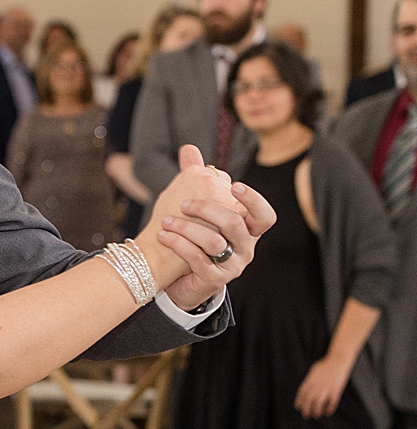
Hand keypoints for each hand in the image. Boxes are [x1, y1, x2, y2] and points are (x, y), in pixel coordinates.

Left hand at [153, 147, 277, 309]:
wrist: (183, 277)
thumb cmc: (194, 238)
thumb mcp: (198, 209)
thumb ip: (195, 178)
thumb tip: (188, 148)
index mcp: (247, 229)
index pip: (265, 215)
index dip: (253, 200)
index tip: (232, 185)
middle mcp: (245, 248)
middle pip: (235, 223)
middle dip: (206, 209)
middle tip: (183, 204)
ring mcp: (232, 266)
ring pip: (214, 242)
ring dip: (186, 228)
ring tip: (165, 221)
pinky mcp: (214, 280)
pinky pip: (198, 259)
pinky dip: (179, 245)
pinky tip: (164, 236)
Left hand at [295, 357, 351, 418]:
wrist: (338, 361)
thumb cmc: (325, 365)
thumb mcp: (313, 371)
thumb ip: (309, 380)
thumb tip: (305, 389)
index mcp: (310, 380)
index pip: (302, 393)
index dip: (300, 401)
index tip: (298, 408)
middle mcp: (317, 385)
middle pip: (309, 399)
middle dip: (306, 409)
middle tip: (305, 416)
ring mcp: (327, 387)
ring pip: (319, 402)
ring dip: (317, 411)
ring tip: (316, 416)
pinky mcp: (336, 390)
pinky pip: (332, 402)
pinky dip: (329, 408)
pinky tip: (327, 413)